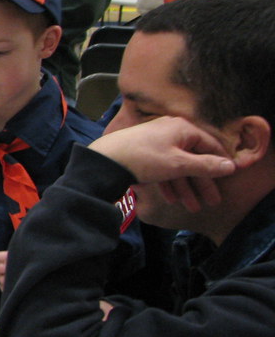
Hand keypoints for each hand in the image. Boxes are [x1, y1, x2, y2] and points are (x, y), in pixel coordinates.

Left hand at [92, 116, 236, 211]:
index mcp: (182, 128)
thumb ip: (205, 166)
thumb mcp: (179, 164)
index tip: (230, 179)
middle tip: (213, 202)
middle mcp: (170, 131)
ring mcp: (156, 142)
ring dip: (186, 188)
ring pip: (177, 166)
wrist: (106, 159)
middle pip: (193, 158)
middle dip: (202, 183)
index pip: (210, 144)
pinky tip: (172, 200)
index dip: (220, 162)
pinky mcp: (144, 153)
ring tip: (192, 208)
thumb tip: (231, 166)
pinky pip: (162, 168)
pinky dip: (169, 183)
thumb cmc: (145, 158)